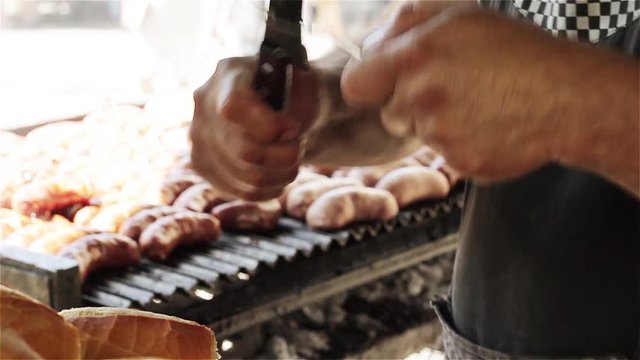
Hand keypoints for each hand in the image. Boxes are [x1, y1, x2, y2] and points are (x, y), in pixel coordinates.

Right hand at [190, 57, 320, 199]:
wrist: (280, 108)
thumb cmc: (299, 92)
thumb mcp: (312, 82)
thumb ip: (313, 89)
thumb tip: (303, 108)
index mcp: (228, 73)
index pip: (234, 107)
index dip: (269, 127)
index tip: (295, 128)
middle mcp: (203, 103)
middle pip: (244, 149)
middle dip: (284, 155)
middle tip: (300, 146)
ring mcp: (198, 136)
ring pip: (245, 176)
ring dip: (280, 174)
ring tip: (293, 160)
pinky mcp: (202, 166)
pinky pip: (239, 192)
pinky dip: (268, 189)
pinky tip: (279, 173)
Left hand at [341, 2, 580, 181]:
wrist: (568, 97)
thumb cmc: (515, 51)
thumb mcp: (461, 15)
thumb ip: (406, 23)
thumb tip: (370, 44)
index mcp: (416, 55)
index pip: (356, 83)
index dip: (370, 83)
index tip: (388, 82)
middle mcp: (422, 96)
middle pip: (388, 111)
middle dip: (408, 102)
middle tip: (450, 88)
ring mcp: (441, 134)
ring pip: (416, 132)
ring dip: (435, 122)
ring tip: (476, 104)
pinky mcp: (460, 162)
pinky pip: (443, 154)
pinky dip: (459, 143)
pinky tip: (487, 126)